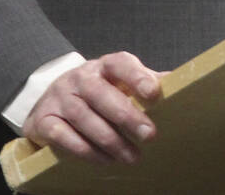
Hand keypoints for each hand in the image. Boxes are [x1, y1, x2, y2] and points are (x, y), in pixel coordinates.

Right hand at [22, 52, 161, 163]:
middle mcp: (79, 78)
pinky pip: (63, 136)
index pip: (120, 64)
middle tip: (149, 135)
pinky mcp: (43, 120)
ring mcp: (59, 98)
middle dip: (127, 116)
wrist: (49, 102)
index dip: (137, 76)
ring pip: (84, 118)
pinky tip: (104, 160)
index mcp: (103, 66)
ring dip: (110, 140)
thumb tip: (180, 83)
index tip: (154, 93)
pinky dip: (84, 150)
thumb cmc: (96, 93)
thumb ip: (145, 82)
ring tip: (131, 157)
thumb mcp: (118, 84)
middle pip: (102, 94)